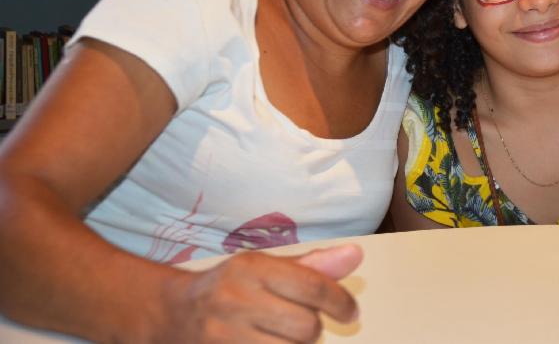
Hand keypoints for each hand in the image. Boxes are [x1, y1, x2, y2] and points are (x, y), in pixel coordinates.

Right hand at [157, 244, 362, 342]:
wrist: (171, 315)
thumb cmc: (228, 288)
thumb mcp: (265, 267)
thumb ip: (312, 266)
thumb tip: (355, 255)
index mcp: (251, 269)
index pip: (314, 287)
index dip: (341, 303)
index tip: (350, 312)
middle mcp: (236, 300)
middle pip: (306, 328)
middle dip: (312, 329)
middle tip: (301, 325)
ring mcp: (224, 337)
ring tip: (281, 338)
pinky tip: (271, 343)